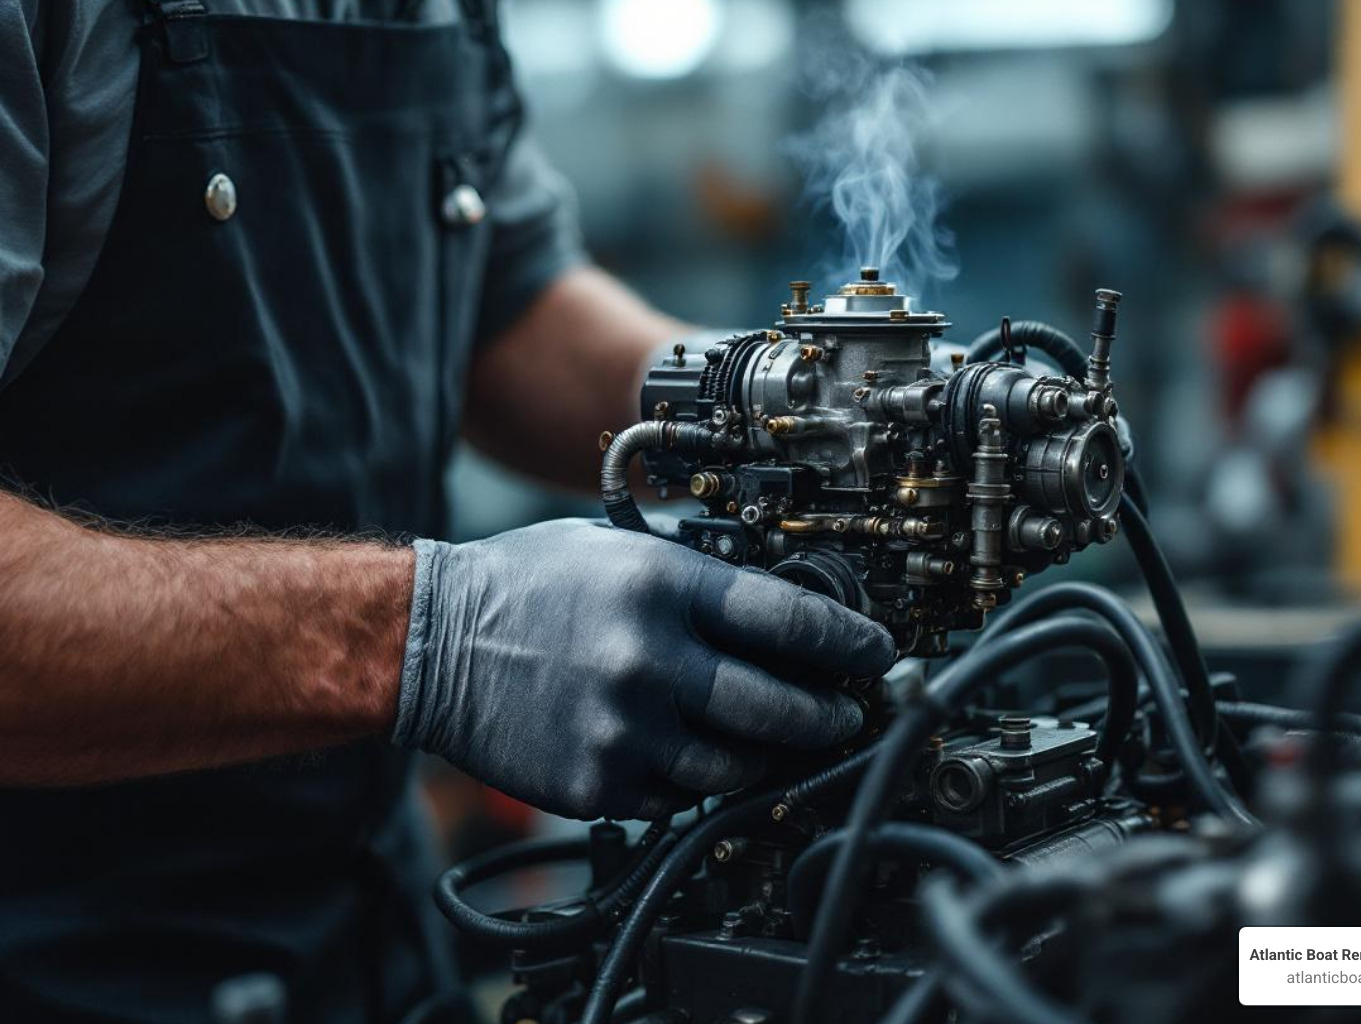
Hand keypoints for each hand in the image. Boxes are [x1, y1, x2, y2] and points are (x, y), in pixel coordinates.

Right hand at [392, 519, 894, 818]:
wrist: (433, 643)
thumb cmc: (526, 586)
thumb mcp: (619, 550)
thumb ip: (697, 577)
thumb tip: (779, 606)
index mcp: (661, 587)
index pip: (789, 620)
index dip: (848, 641)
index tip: (875, 651)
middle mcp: (649, 660)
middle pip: (779, 707)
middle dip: (828, 715)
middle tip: (846, 713)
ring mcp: (624, 729)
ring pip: (738, 763)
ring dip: (773, 755)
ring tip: (786, 742)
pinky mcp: (597, 783)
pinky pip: (679, 795)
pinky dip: (701, 779)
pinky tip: (706, 758)